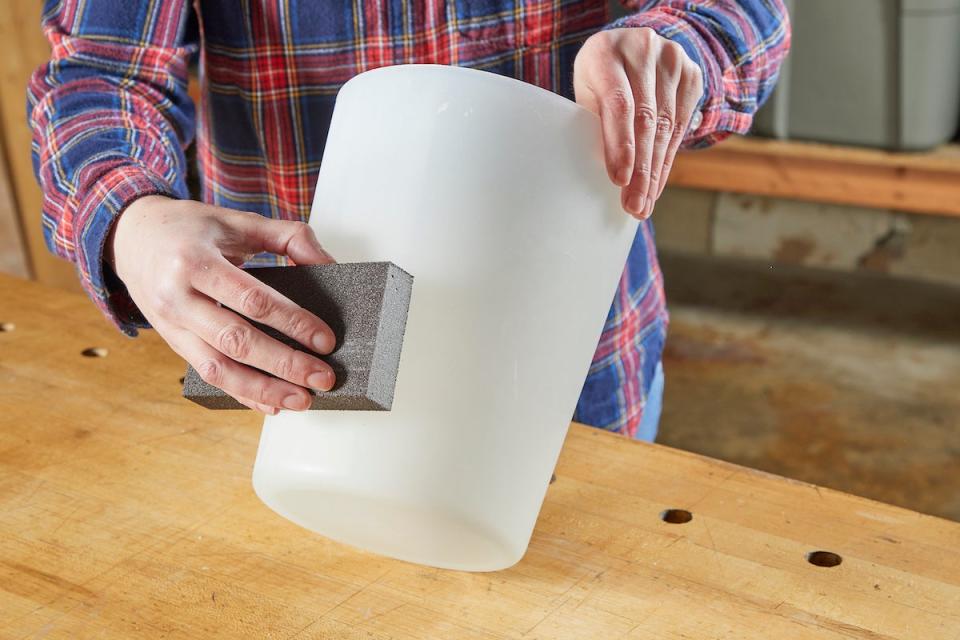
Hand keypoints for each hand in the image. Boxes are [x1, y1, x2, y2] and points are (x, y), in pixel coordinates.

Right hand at [109, 195, 336, 414]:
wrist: (130, 236)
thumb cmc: (188, 229)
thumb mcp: (236, 220)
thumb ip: (288, 236)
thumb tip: (329, 264)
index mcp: (195, 261)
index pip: (252, 299)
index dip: (292, 322)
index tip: (324, 339)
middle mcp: (178, 297)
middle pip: (236, 340)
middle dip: (284, 364)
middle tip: (322, 377)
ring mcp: (171, 325)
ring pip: (218, 368)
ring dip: (263, 389)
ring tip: (301, 399)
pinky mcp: (172, 343)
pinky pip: (207, 374)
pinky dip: (241, 393)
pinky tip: (270, 403)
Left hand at [574, 27, 703, 218]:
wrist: (631, 47)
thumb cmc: (599, 79)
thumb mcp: (587, 93)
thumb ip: (594, 124)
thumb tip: (605, 177)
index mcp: (606, 52)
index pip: (619, 104)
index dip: (621, 144)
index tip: (619, 180)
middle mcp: (643, 50)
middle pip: (646, 119)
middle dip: (641, 169)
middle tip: (634, 205)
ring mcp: (672, 60)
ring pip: (666, 126)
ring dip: (656, 171)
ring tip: (644, 203)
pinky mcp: (692, 74)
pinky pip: (681, 125)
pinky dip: (667, 159)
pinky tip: (657, 183)